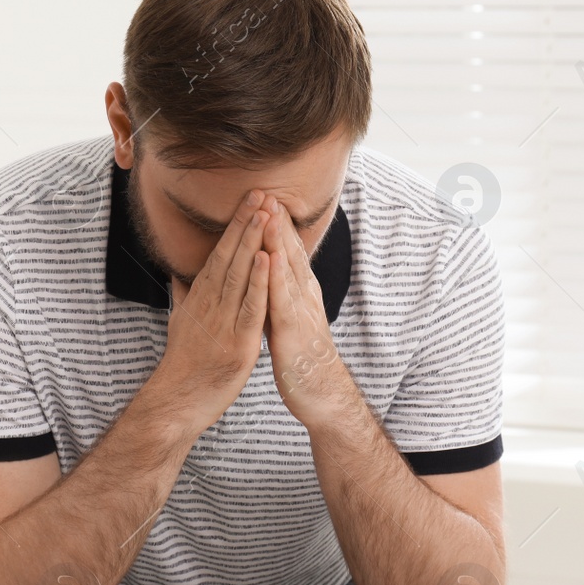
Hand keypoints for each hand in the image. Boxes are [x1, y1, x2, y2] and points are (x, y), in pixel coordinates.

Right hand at [149, 191, 270, 436]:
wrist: (177, 401)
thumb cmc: (183, 364)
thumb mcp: (180, 323)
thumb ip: (183, 297)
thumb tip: (177, 276)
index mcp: (200, 298)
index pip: (219, 255)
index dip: (234, 227)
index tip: (248, 201)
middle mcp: (209, 304)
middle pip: (228, 257)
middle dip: (244, 224)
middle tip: (259, 193)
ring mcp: (223, 322)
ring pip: (238, 275)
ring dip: (252, 243)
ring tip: (264, 214)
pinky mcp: (237, 342)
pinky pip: (250, 307)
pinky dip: (258, 282)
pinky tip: (267, 259)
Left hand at [261, 199, 359, 429]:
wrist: (321, 395)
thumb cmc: (301, 360)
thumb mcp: (286, 322)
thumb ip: (276, 299)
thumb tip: (263, 281)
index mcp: (299, 294)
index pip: (285, 253)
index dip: (274, 226)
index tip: (262, 198)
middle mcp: (303, 297)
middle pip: (288, 252)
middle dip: (276, 221)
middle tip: (265, 189)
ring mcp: (301, 312)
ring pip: (287, 269)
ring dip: (277, 239)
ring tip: (268, 210)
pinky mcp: (294, 331)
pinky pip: (284, 299)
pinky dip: (277, 275)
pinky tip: (270, 256)